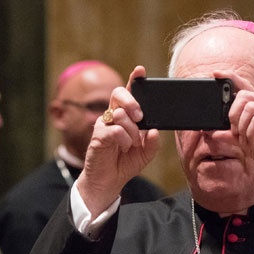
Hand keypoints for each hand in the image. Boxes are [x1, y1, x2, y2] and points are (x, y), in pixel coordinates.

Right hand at [78, 66, 161, 216]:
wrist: (108, 182)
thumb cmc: (125, 164)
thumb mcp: (145, 154)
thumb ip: (152, 142)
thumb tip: (154, 130)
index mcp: (126, 116)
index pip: (130, 93)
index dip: (134, 80)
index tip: (140, 70)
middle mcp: (113, 116)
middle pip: (119, 93)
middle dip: (132, 101)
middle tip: (140, 116)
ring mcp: (104, 124)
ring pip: (119, 113)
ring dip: (131, 130)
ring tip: (130, 144)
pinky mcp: (98, 135)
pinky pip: (115, 129)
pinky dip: (124, 140)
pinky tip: (122, 148)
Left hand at [224, 71, 253, 192]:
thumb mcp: (249, 145)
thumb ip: (233, 137)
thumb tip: (213, 133)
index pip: (246, 88)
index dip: (231, 78)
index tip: (216, 73)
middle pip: (243, 96)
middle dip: (232, 115)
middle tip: (236, 133)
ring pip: (249, 108)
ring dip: (242, 128)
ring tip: (247, 143)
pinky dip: (251, 134)